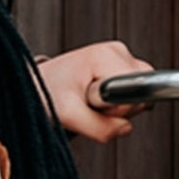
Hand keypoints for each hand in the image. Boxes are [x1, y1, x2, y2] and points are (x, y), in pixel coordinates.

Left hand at [38, 41, 153, 142]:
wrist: (37, 85)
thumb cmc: (47, 92)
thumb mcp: (68, 115)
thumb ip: (99, 128)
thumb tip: (125, 128)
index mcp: (105, 55)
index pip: (136, 91)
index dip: (117, 109)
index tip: (92, 104)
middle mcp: (117, 51)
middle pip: (141, 93)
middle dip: (117, 109)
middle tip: (87, 104)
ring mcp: (120, 57)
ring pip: (139, 95)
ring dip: (116, 106)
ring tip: (88, 100)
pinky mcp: (120, 66)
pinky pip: (134, 93)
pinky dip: (116, 102)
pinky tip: (96, 97)